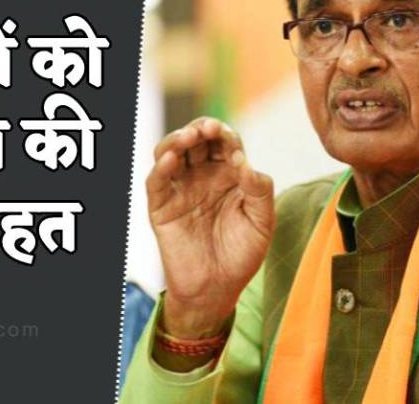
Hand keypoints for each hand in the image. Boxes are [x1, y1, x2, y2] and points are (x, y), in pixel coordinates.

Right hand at [146, 117, 274, 338]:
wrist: (218, 289)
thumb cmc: (242, 254)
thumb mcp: (262, 222)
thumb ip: (260, 190)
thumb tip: (244, 161)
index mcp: (229, 174)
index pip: (225, 143)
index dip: (225, 134)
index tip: (228, 136)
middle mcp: (202, 175)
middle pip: (196, 140)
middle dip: (201, 129)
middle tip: (207, 129)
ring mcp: (180, 189)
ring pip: (171, 152)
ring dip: (177, 139)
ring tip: (188, 138)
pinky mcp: (161, 207)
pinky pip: (157, 181)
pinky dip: (161, 167)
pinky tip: (171, 159)